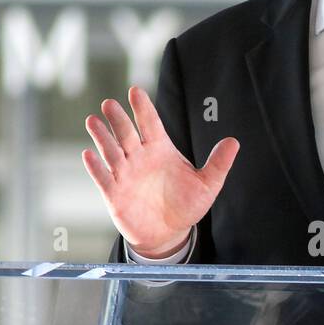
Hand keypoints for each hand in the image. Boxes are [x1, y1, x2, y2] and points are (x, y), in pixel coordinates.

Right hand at [82, 86, 238, 255]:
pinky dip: (96, 167)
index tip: (135, 91)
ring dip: (102, 137)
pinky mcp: (114, 194)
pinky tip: (89, 155)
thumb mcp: (208, 185)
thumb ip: (218, 163)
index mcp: (161, 149)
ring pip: (111, 151)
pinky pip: (103, 178)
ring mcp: (125, 174)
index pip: (150, 123)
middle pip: (127, 133)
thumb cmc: (186, 205)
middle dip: (118, 119)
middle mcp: (140, 157)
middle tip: (109, 103)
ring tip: (93, 121)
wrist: (169, 233)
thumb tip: (234, 142)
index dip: (143, 108)